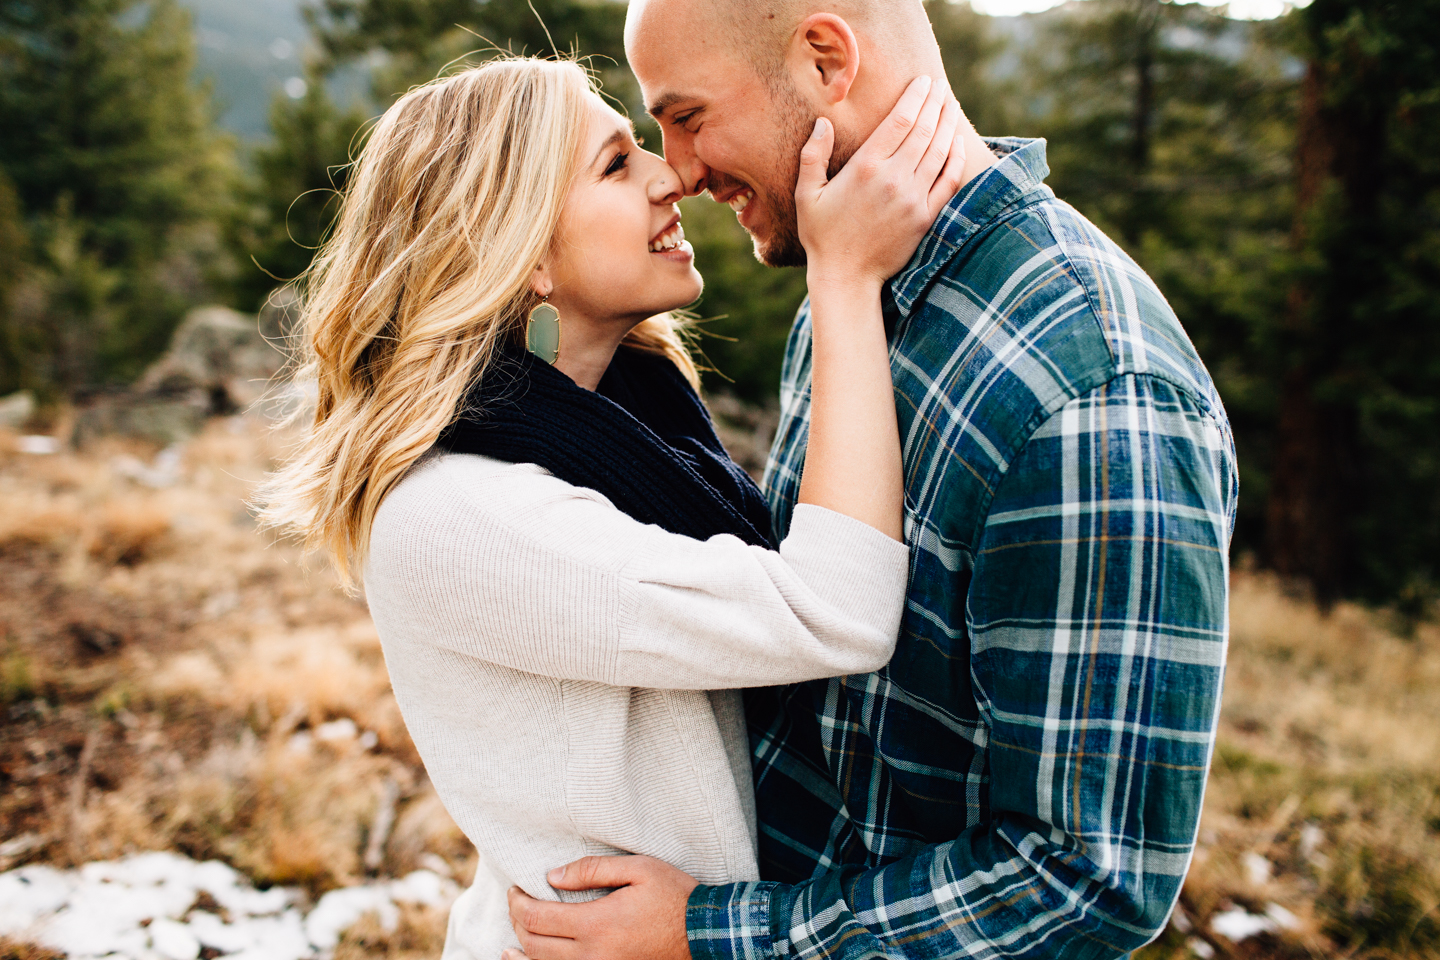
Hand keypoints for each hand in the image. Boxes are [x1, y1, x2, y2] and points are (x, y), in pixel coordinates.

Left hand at [503, 855, 697, 959]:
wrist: (703, 935)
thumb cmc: (674, 896)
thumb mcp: (638, 869)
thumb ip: (593, 870)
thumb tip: (552, 876)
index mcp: (597, 923)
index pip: (538, 917)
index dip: (518, 903)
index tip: (515, 889)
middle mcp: (592, 953)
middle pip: (535, 944)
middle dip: (518, 922)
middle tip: (516, 903)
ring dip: (523, 953)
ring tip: (511, 942)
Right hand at [795, 74, 967, 289]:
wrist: (846, 277)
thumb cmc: (822, 236)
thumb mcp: (807, 194)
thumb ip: (813, 156)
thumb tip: (823, 123)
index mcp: (865, 167)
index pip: (899, 120)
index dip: (915, 96)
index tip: (923, 82)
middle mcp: (893, 179)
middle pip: (923, 130)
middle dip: (934, 103)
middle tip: (940, 86)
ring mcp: (913, 199)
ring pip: (939, 151)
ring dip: (948, 125)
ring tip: (951, 106)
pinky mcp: (925, 218)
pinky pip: (948, 181)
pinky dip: (956, 159)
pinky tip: (958, 143)